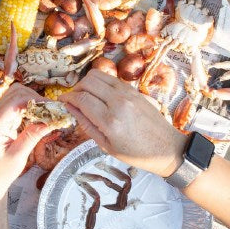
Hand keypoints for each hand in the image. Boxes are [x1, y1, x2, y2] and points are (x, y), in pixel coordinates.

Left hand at [0, 84, 54, 203]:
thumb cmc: (0, 173)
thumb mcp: (18, 156)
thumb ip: (32, 135)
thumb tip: (51, 120)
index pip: (16, 100)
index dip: (36, 99)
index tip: (53, 107)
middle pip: (14, 93)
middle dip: (34, 97)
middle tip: (52, 110)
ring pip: (14, 97)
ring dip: (31, 101)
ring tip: (47, 113)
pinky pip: (13, 107)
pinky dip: (26, 108)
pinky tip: (37, 117)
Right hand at [58, 70, 185, 177]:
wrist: (167, 148)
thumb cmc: (136, 153)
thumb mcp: (106, 145)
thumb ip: (86, 124)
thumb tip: (69, 107)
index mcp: (111, 121)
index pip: (82, 98)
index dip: (68, 98)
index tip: (62, 101)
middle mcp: (119, 102)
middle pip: (88, 81)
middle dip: (76, 89)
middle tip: (74, 100)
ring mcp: (128, 93)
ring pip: (98, 75)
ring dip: (87, 83)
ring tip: (86, 96)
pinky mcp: (135, 90)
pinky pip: (111, 79)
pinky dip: (101, 83)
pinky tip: (100, 96)